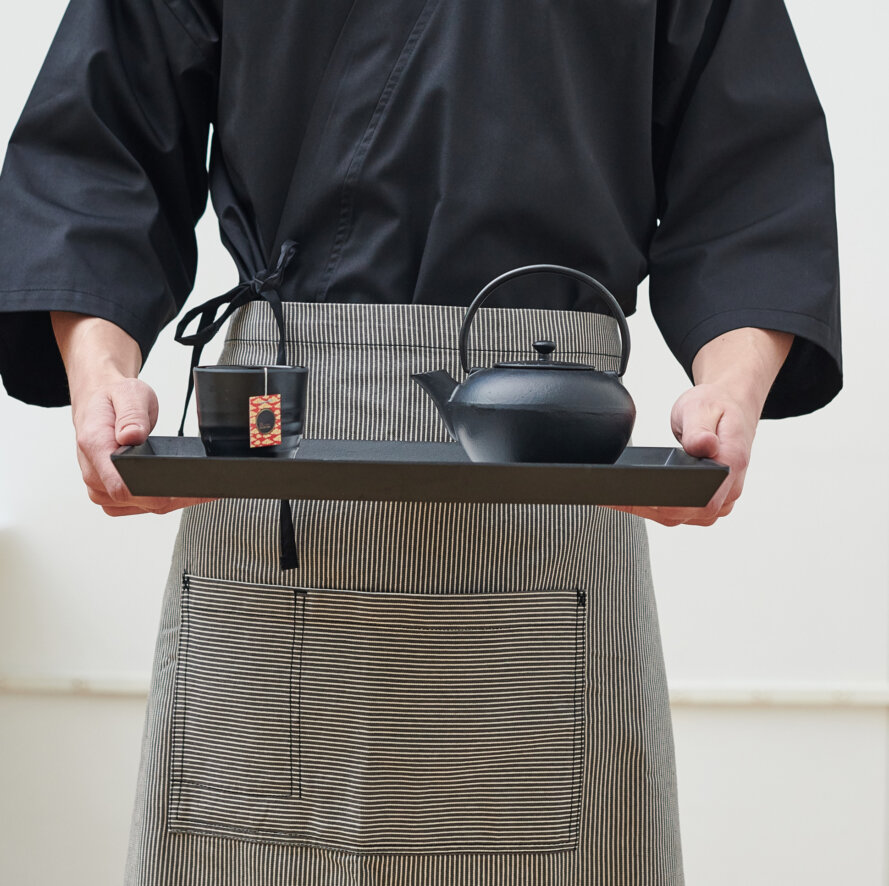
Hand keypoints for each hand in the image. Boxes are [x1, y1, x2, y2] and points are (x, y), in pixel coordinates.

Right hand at [72, 374, 214, 515]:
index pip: (121, 486)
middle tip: (203, 483)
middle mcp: (93, 473)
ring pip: (143, 507)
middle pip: (137, 500)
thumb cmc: (113, 398)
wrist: (98, 402)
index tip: (182, 488)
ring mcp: (100, 487)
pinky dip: (163, 500)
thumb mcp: (128, 394)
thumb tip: (132, 436)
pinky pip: (140, 506)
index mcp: (95, 447)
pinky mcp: (110, 494)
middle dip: (172, 495)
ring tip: (196, 484)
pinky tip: (181, 489)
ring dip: (171, 499)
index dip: (153, 493)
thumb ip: (131, 416)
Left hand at [612, 382, 754, 525]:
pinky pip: (678, 513)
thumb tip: (704, 446)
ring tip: (616, 496)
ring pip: (679, 517)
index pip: (704, 499)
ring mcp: (719, 500)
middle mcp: (729, 489)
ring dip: (647, 509)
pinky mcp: (705, 502)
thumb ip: (700, 429)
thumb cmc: (715, 407)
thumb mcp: (701, 408)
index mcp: (732, 464)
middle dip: (648, 506)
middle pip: (686, 513)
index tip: (640, 496)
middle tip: (615, 494)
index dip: (670, 504)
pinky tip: (630, 497)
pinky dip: (652, 507)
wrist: (728, 408)